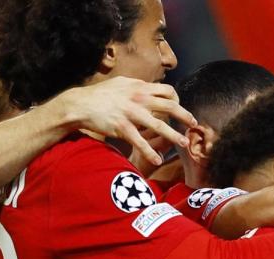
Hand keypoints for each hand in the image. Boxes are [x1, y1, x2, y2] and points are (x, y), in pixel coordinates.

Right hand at [54, 77, 195, 165]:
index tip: (180, 108)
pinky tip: (157, 160)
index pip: (167, 90)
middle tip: (193, 124)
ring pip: (159, 125)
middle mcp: (138, 98)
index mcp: (139, 87)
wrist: (80, 104)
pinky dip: (150, 152)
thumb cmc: (99, 94)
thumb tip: (147, 87)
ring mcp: (131, 113)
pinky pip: (140, 142)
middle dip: (184, 116)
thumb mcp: (121, 84)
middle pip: (170, 106)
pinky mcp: (122, 127)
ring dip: (174, 136)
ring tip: (184, 143)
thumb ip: (136, 86)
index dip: (177, 99)